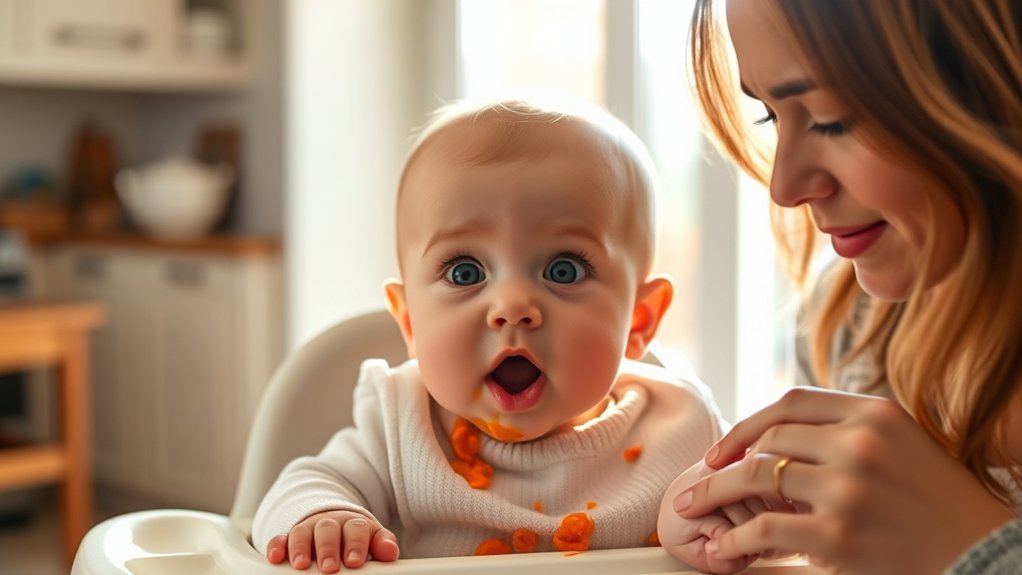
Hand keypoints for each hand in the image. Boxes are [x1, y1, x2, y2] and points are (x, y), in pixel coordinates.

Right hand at [265, 510, 399, 571]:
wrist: (335, 521)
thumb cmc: (356, 538)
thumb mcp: (372, 538)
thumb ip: (382, 544)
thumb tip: (390, 551)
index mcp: (353, 523)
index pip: (355, 529)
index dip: (355, 544)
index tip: (355, 561)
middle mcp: (329, 523)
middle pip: (327, 530)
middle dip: (328, 548)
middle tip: (330, 567)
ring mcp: (308, 529)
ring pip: (302, 532)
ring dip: (300, 548)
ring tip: (300, 565)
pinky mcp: (289, 537)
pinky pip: (280, 538)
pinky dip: (277, 546)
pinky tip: (276, 557)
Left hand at [673, 387, 1014, 573]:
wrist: (980, 554)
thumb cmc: (935, 503)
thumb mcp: (901, 443)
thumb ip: (847, 429)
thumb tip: (775, 434)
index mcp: (875, 412)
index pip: (792, 402)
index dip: (748, 423)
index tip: (723, 447)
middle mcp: (860, 442)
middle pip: (768, 439)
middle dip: (724, 463)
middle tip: (699, 482)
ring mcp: (848, 488)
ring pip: (756, 477)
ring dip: (714, 493)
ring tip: (692, 507)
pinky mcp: (838, 534)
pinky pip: (765, 528)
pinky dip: (736, 539)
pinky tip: (725, 547)